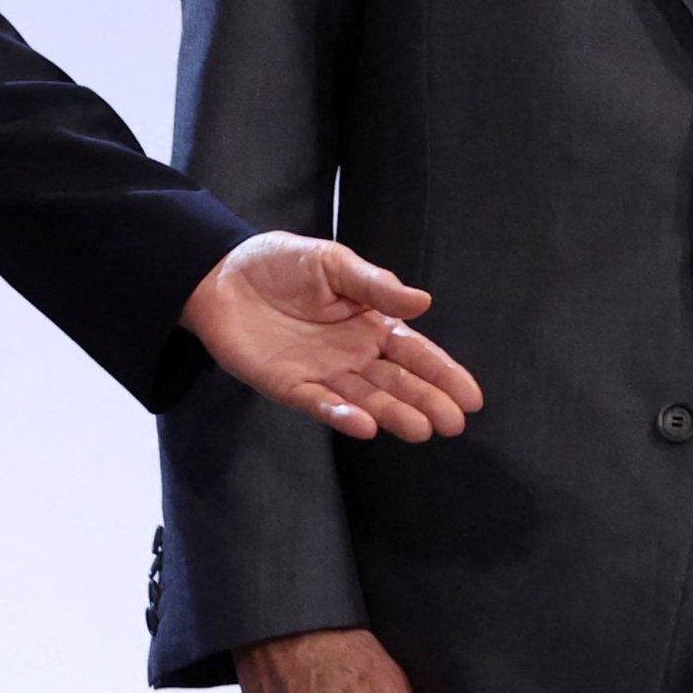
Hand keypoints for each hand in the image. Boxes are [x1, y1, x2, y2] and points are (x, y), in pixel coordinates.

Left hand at [181, 233, 482, 441]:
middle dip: (427, 401)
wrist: (220, 274)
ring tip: (421, 429)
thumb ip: (375, 285)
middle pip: (397, 383)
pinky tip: (364, 425)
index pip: (415, 353)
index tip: (472, 398)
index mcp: (370, 324)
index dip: (443, 374)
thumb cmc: (281, 264)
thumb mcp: (333, 263)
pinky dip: (340, 414)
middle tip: (453, 424)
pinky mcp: (287, 384)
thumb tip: (423, 302)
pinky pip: (318, 403)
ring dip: (391, 414)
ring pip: (365, 398)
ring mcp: (321, 372)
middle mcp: (352, 354)